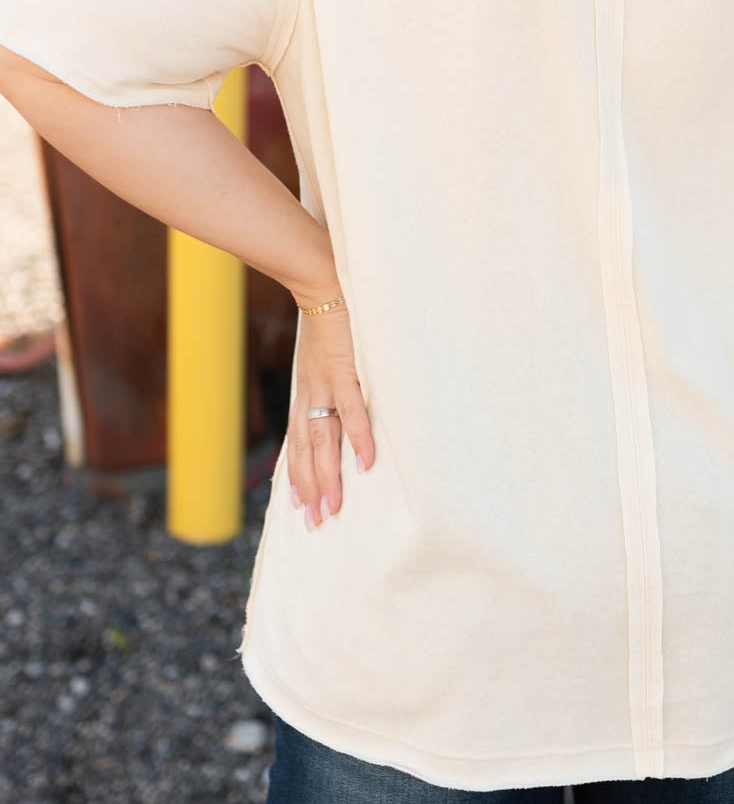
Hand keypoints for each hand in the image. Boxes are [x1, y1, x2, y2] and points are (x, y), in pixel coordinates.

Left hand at [285, 294, 374, 530]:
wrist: (321, 280)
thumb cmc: (329, 316)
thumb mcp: (323, 355)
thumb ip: (329, 379)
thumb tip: (339, 401)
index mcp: (307, 391)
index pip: (298, 442)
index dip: (298, 475)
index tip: (300, 506)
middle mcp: (311, 393)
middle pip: (307, 450)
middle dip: (311, 488)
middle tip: (316, 523)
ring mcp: (326, 384)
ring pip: (324, 439)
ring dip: (328, 475)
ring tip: (333, 507)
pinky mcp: (345, 369)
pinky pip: (352, 410)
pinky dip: (358, 437)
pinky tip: (366, 463)